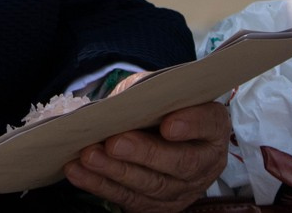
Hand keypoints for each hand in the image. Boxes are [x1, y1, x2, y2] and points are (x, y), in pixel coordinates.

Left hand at [63, 101, 230, 212]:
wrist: (161, 132)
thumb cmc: (161, 105)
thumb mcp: (160, 90)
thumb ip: (147, 93)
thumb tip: (116, 104)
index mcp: (213, 127)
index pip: (209, 124)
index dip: (191, 125)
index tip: (168, 124)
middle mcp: (204, 162)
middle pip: (180, 162)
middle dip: (145, 153)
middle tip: (114, 142)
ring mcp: (183, 189)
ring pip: (152, 186)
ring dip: (116, 172)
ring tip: (89, 156)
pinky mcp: (158, 206)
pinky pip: (129, 199)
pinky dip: (100, 185)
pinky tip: (78, 171)